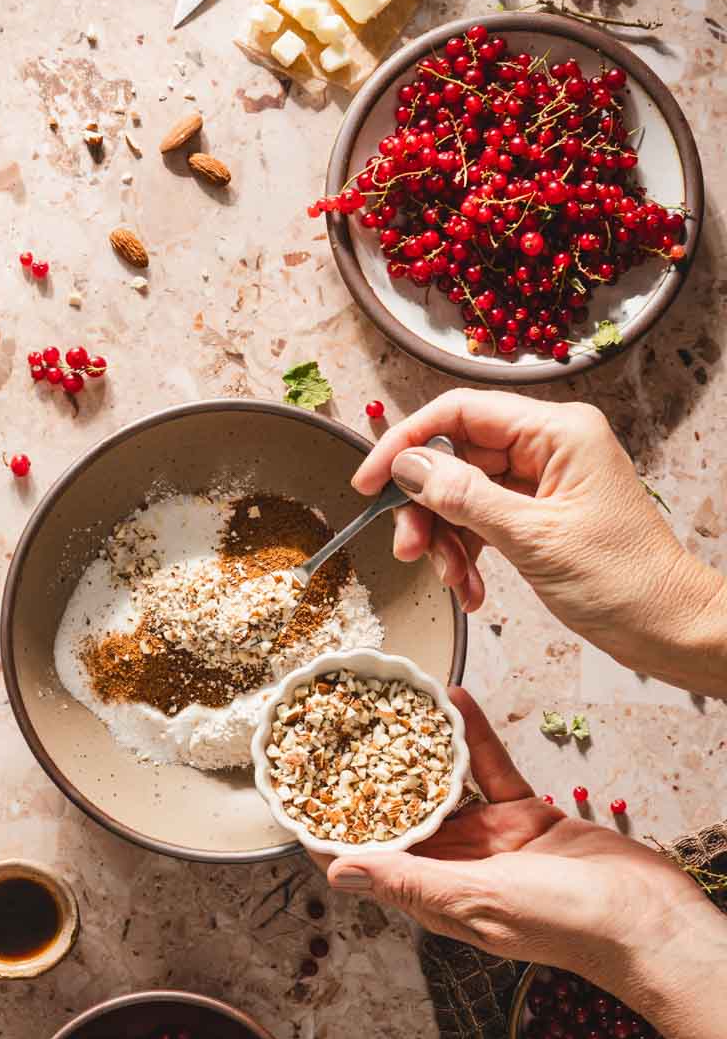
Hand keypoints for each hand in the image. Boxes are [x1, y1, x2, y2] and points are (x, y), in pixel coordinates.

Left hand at [318, 691, 726, 1038]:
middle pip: (404, 819)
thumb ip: (409, 882)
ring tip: (391, 708)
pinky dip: (477, 737)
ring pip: (446, 787)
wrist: (644, 918)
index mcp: (436, 897)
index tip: (301, 801)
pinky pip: (492, 770)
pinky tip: (458, 701)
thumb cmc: (563, 925)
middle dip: (371, 782)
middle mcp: (458, 868)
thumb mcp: (475, 900)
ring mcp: (493, 841)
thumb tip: (340, 874)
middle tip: (337, 736)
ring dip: (422, 750)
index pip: (373, 863)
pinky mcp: (528, 816)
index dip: (337, 835)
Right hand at [354, 389, 726, 694]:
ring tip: (454, 582)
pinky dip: (469, 556)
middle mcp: (550, 446)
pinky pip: (483, 522)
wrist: (669, 627)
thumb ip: (465, 497)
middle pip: (456, 457)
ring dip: (447, 540)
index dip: (406, 443)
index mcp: (558, 431)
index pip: (460, 412)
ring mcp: (544, 481)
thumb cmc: (623, 580)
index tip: (369, 483)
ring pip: (463, 494)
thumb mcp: (533, 538)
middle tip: (409, 551)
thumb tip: (409, 466)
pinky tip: (472, 592)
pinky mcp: (540, 514)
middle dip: (427, 507)